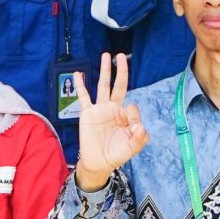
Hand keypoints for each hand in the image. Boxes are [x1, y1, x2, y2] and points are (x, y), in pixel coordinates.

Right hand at [74, 53, 148, 190]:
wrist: (98, 162)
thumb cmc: (116, 154)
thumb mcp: (133, 147)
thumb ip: (140, 137)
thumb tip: (141, 126)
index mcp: (125, 115)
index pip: (132, 106)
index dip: (134, 115)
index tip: (133, 128)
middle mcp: (113, 108)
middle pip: (119, 85)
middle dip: (121, 71)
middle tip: (121, 56)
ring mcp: (100, 109)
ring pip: (103, 85)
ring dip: (105, 71)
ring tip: (106, 56)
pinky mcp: (87, 113)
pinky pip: (83, 96)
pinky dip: (80, 85)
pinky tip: (78, 74)